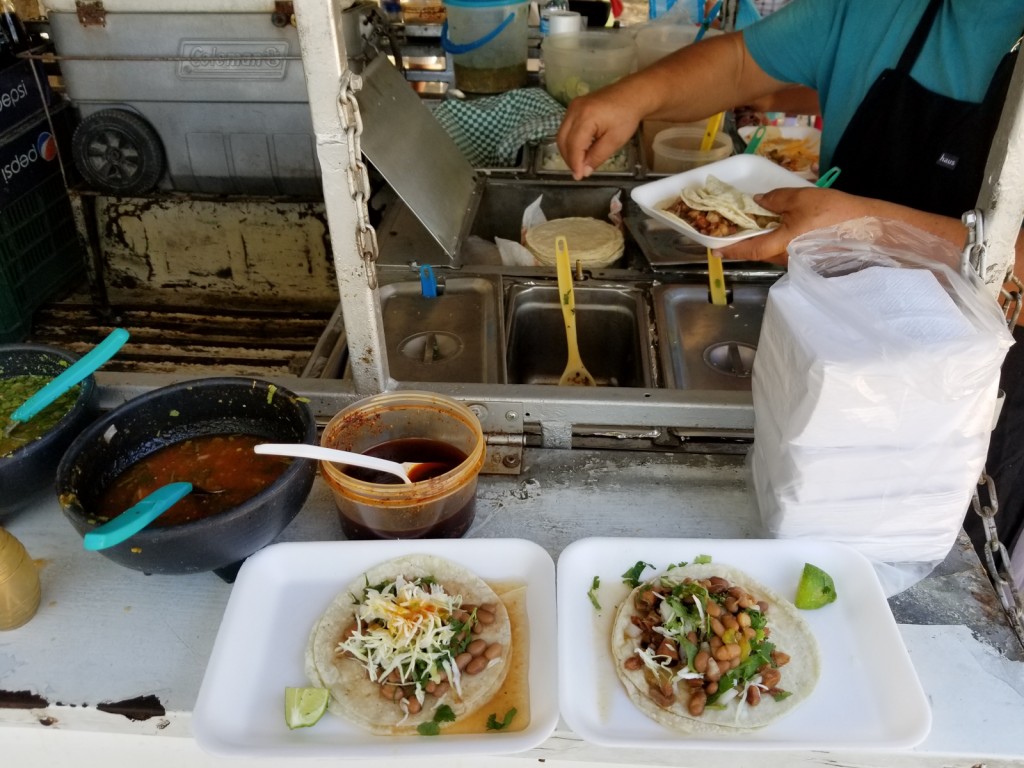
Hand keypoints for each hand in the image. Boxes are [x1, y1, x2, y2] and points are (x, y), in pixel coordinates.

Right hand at [555, 87, 640, 180]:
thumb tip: (584, 171)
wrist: (631, 95)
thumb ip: (597, 156)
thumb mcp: (615, 141)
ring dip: (568, 151)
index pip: (574, 145)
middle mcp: (575, 110)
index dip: (575, 163)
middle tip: (579, 172)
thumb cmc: (626, 117)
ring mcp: (572, 107)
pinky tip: (579, 150)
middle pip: (563, 140)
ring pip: (561, 135)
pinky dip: (570, 141)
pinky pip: (566, 128)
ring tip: (579, 163)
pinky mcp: (574, 107)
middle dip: (569, 158)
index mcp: (586, 117)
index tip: (578, 177)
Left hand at [717, 187, 864, 262]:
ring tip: (757, 227)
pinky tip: (782, 230)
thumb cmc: (835, 213)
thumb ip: (776, 199)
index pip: (749, 250)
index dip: (731, 249)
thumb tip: (758, 201)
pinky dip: (780, 242)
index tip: (715, 251)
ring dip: (764, 242)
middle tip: (735, 232)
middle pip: (760, 252)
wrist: (870, 228)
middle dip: (747, 243)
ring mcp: (800, 262)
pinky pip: (788, 252)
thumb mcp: (802, 198)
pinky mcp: (812, 261)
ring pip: (774, 252)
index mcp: (781, 245)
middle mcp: (787, 259)